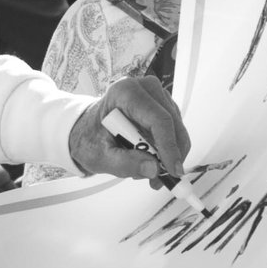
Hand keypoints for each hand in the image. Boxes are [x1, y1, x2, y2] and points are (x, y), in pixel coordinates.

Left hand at [68, 74, 189, 182]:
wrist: (88, 132)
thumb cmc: (91, 139)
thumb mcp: (99, 156)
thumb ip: (124, 163)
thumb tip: (153, 168)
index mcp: (125, 92)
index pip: (158, 119)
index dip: (169, 146)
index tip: (172, 170)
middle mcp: (144, 88)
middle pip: (173, 123)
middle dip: (172, 154)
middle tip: (161, 179)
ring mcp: (157, 96)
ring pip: (178, 129)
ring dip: (170, 154)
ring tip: (149, 170)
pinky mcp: (164, 107)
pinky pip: (176, 131)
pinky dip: (170, 150)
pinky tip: (152, 160)